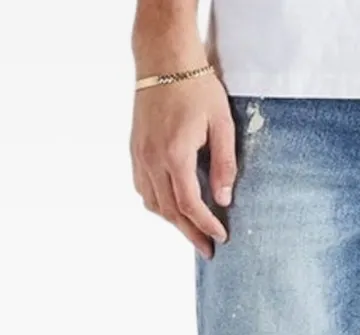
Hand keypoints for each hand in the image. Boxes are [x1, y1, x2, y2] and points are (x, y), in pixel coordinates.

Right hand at [131, 72, 236, 258]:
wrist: (164, 59)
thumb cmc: (196, 87)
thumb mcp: (222, 125)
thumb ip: (224, 165)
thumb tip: (224, 199)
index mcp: (175, 154)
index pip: (189, 204)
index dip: (206, 225)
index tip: (220, 236)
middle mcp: (152, 158)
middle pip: (170, 211)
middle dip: (190, 233)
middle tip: (207, 250)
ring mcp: (140, 154)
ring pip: (153, 202)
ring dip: (173, 221)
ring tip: (192, 231)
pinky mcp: (135, 148)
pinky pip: (143, 187)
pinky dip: (157, 204)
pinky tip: (171, 208)